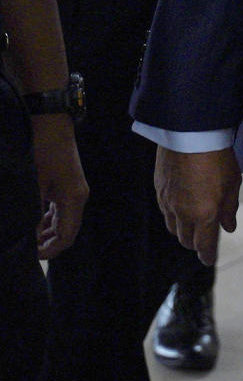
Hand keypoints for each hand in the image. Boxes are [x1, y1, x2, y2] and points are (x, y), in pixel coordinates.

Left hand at [31, 114, 87, 258]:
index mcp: (74, 199)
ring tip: (27, 238)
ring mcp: (75, 191)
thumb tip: (29, 237)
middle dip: (48, 243)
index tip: (31, 256)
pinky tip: (34, 220)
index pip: (67, 236)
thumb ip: (33, 213)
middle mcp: (78, 197)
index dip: (51, 251)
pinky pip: (61, 209)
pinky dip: (49, 219)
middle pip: (68, 231)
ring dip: (48, 231)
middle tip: (26, 249)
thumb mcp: (35, 185)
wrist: (52, 124)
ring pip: (64, 221)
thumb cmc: (43, 152)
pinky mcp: (69, 185)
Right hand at [154, 146, 241, 265]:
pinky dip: (172, 216)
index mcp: (205, 214)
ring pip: (172, 228)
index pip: (204, 245)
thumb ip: (229, 208)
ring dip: (182, 230)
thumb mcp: (232, 183)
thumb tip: (229, 227)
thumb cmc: (216, 156)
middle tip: (203, 239)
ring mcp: (169, 202)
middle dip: (195, 243)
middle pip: (186, 240)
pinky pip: (164, 211)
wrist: (191, 132)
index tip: (209, 259)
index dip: (207, 255)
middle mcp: (183, 213)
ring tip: (192, 224)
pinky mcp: (159, 189)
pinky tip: (179, 208)